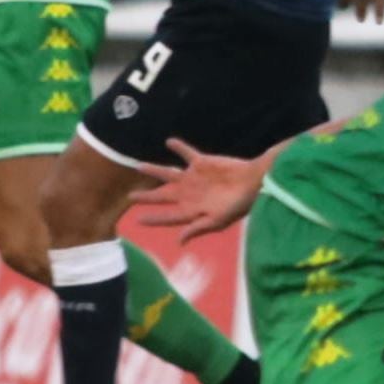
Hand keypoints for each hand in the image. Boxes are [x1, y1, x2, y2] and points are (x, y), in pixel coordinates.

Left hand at [131, 137, 263, 242]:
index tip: (138, 220)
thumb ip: (196, 228)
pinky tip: (169, 142)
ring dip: (154, 170)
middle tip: (130, 197)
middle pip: (163, 195)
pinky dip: (178, 147)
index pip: (168, 216)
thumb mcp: (217, 221)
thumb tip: (179, 241)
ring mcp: (194, 178)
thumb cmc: (238, 205)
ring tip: (139, 166)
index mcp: (191, 210)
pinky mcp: (202, 163)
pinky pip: (186, 153)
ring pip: (168, 173)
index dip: (153, 218)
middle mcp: (189, 194)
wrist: (253, 183)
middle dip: (147, 197)